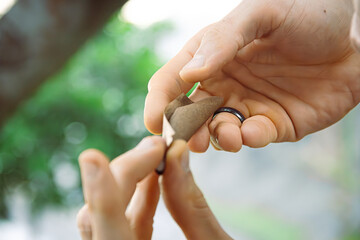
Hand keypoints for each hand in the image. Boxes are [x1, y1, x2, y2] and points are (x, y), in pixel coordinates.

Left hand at [76, 137, 231, 238]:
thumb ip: (191, 203)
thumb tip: (175, 152)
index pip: (107, 233)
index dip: (100, 194)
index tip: (93, 158)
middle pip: (100, 219)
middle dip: (124, 175)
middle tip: (155, 147)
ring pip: (106, 219)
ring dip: (130, 182)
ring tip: (156, 155)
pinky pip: (125, 225)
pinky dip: (139, 199)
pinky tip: (156, 178)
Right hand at [145, 0, 359, 152]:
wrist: (355, 37)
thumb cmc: (307, 13)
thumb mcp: (262, 13)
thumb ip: (223, 40)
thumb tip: (189, 74)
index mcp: (210, 55)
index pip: (171, 80)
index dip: (159, 102)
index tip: (155, 121)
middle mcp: (222, 83)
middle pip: (189, 112)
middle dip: (184, 129)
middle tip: (186, 140)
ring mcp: (245, 105)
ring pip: (215, 130)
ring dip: (213, 138)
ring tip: (224, 135)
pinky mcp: (270, 123)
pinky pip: (250, 137)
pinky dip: (247, 139)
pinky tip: (253, 132)